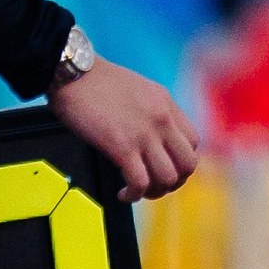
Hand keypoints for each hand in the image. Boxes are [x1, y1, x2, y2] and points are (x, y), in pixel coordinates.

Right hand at [48, 58, 201, 202]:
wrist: (75, 74)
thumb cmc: (97, 81)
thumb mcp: (139, 89)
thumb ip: (152, 110)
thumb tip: (151, 135)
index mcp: (166, 104)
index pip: (193, 142)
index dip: (181, 161)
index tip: (165, 168)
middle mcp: (161, 120)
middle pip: (188, 164)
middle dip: (175, 182)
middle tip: (155, 186)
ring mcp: (144, 134)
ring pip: (168, 178)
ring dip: (154, 192)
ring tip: (137, 191)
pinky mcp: (122, 147)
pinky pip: (140, 183)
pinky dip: (133, 195)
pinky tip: (123, 193)